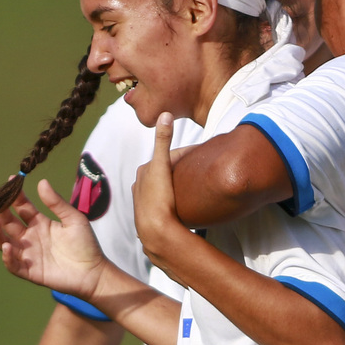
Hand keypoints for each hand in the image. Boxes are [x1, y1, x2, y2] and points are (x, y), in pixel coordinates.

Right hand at [0, 182, 107, 296]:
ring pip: (5, 242)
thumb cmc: (85, 244)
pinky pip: (13, 265)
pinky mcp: (30, 271)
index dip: (15, 196)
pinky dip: (7, 257)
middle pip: (9, 224)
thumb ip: (57, 203)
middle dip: (1, 213)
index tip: (11, 182)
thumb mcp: (73, 219)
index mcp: (40, 223)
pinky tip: (7, 246)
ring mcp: (29, 254)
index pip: (22, 207)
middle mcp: (30, 238)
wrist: (94, 272)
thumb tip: (42, 182)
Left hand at [133, 113, 199, 270]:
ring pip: (165, 186)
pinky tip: (185, 203)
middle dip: (181, 168)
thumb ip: (163, 139)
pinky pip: (166, 201)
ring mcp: (146, 201)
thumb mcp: (162, 164)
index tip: (203, 153)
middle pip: (166, 171)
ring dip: (178, 184)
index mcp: (143, 171)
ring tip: (196, 185)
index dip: (187, 153)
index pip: (168, 156)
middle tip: (202, 167)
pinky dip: (175, 198)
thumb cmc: (159, 197)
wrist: (155, 231)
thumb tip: (165, 114)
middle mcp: (140, 185)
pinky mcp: (153, 216)